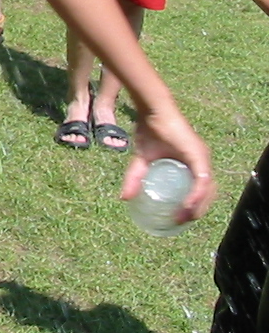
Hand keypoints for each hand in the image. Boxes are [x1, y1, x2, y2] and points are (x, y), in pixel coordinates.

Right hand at [124, 103, 215, 223]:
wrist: (152, 111)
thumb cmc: (149, 130)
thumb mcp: (141, 160)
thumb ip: (135, 178)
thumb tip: (123, 198)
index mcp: (193, 163)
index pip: (199, 190)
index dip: (192, 206)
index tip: (178, 218)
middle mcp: (202, 162)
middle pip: (207, 193)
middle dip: (197, 210)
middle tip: (180, 221)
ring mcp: (202, 159)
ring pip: (208, 190)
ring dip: (198, 206)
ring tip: (184, 217)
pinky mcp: (199, 155)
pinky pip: (202, 180)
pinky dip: (196, 194)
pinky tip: (187, 204)